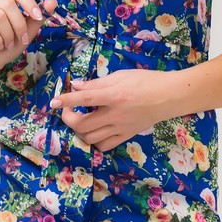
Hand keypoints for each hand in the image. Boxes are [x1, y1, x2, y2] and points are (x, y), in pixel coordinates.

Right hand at [0, 0, 56, 84]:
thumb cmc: (4, 47)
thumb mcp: (25, 34)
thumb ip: (37, 19)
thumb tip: (52, 2)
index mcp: (2, 1)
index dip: (28, 1)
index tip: (37, 16)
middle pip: (7, 4)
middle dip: (19, 25)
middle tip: (20, 40)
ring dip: (8, 34)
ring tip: (7, 45)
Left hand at [49, 69, 170, 151]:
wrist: (169, 96)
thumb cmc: (146, 80)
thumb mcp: (121, 75)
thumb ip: (97, 82)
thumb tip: (76, 86)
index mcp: (114, 95)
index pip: (84, 98)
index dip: (66, 100)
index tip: (53, 101)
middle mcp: (115, 114)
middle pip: (83, 124)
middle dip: (68, 118)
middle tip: (66, 109)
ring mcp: (120, 128)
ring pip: (91, 138)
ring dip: (79, 130)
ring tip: (79, 119)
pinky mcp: (126, 136)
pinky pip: (104, 146)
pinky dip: (94, 141)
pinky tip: (94, 131)